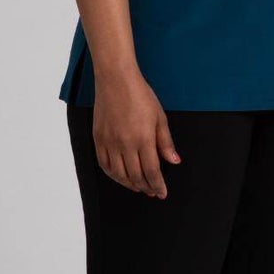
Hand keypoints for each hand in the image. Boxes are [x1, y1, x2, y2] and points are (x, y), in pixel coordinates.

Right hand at [92, 68, 180, 196]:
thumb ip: (166, 142)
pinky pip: (104, 164)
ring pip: (119, 174)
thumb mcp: (160, 117)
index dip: (158, 185)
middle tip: (152, 192)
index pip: (152, 171)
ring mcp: (109, 142)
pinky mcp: (98, 139)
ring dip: (129, 184)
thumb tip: (174, 162)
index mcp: (143, 139)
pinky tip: (120, 176)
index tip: (162, 193)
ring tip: (138, 186)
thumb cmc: (141, 95)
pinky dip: (113, 175)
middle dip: (145, 187)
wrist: (116, 80)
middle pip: (135, 176)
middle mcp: (125, 144)